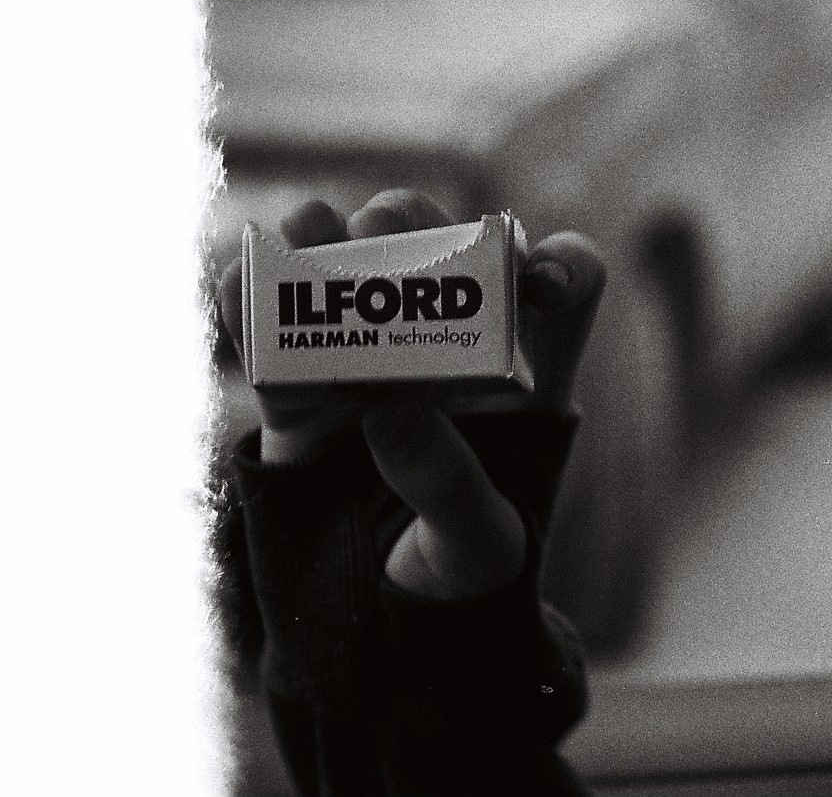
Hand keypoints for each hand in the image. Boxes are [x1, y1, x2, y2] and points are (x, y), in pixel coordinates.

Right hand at [215, 189, 605, 598]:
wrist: (375, 631)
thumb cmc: (456, 581)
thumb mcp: (474, 549)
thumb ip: (448, 485)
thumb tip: (390, 408)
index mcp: (530, 371)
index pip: (566, 284)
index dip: (561, 266)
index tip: (544, 288)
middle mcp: (454, 343)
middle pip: (446, 248)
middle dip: (418, 227)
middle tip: (386, 231)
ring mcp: (375, 356)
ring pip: (359, 264)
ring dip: (332, 236)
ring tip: (307, 230)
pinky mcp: (306, 391)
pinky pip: (277, 327)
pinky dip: (253, 301)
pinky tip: (237, 284)